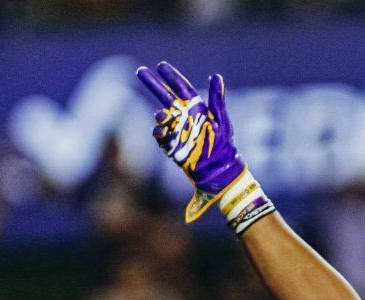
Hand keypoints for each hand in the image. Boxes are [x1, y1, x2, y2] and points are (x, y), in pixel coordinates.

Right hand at [136, 61, 245, 221]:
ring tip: (162, 116)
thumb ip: (217, 99)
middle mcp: (185, 117)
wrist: (219, 169)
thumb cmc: (223, 144)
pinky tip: (160, 131)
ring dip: (160, 114)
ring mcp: (177, 130)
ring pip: (162, 117)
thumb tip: (216, 76)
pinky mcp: (172, 145)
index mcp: (197, 108)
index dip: (171, 77)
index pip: (182, 88)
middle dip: (153, 84)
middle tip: (140, 71)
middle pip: (166, 97)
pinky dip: (159, 132)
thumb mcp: (221, 120)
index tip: (160, 65)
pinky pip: (161, 136)